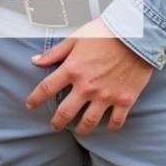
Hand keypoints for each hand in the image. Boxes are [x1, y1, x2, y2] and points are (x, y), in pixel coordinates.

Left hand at [25, 18, 153, 132]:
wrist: (135, 36)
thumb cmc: (104, 33)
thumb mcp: (75, 38)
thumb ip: (54, 53)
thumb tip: (35, 61)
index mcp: (72, 69)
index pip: (47, 88)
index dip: (35, 99)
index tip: (30, 105)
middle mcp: (87, 86)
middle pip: (66, 111)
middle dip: (57, 122)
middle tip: (53, 126)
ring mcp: (106, 96)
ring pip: (90, 121)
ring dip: (81, 129)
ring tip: (77, 131)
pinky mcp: (124, 100)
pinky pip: (116, 121)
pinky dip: (109, 127)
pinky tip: (105, 127)